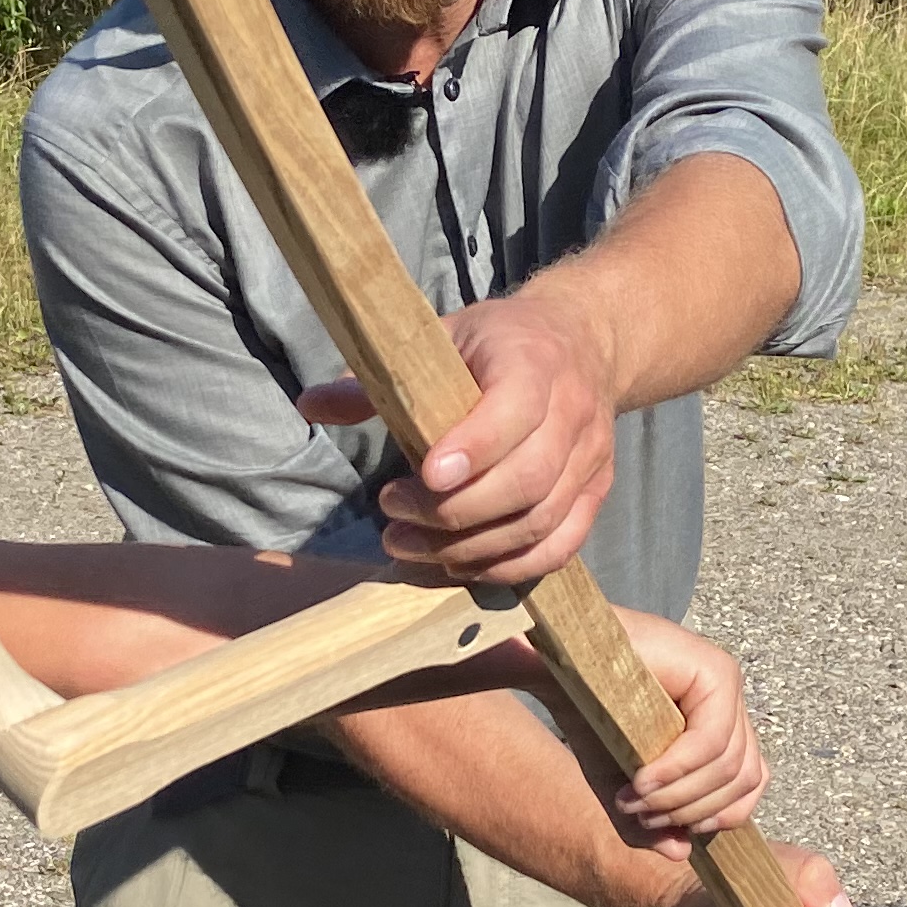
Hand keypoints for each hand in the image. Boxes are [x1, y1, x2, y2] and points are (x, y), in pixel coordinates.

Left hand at [295, 288, 616, 582]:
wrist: (583, 342)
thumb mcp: (440, 339)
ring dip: (472, 548)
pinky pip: (560, 546)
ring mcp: (590, 457)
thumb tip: (310, 405)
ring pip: (541, 521)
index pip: (515, 410)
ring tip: (410, 548)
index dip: (473, 449)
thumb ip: (378, 379)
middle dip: (456, 514)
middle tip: (393, 520)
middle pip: (527, 479)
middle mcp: (573, 410)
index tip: (424, 476)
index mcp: (533, 361)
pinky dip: (510, 567)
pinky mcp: (596, 493)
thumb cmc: (497, 344)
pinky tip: (460, 565)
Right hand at [613, 608, 766, 835]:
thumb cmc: (591, 718)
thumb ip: (650, 823)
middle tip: (641, 814)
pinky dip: (677, 771)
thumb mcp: (621, 786)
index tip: (664, 825)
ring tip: (635, 799)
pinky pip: (712, 740)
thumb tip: (683, 853)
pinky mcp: (714, 670)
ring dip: (679, 796)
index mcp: (721, 727)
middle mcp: (731, 704)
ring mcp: (727, 683)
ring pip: (731, 766)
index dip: (713, 818)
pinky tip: (642, 780)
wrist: (558, 667)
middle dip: (692, 812)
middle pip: (745, 780)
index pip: (748, 787)